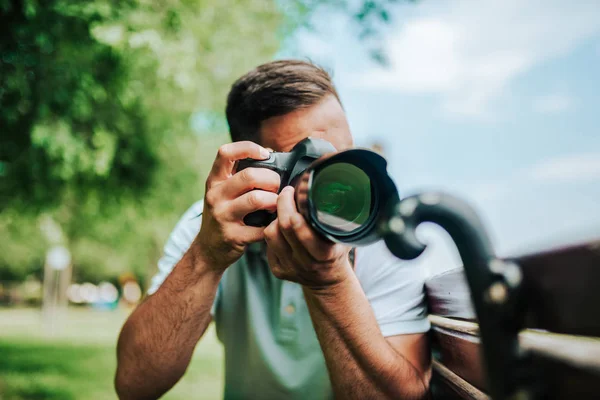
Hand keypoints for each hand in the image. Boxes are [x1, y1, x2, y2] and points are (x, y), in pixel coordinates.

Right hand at [194, 142, 280, 270]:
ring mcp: (222, 216)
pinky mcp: (233, 236)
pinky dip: (273, 225)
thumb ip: (242, 174)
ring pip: (257, 199)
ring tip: (277, 205)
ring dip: (274, 201)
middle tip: (278, 187)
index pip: (225, 153)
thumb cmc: (224, 214)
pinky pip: (261, 228)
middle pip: (249, 176)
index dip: (248, 148)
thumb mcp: (224, 192)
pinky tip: (273, 224)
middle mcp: (215, 196)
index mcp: (215, 181)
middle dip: (272, 179)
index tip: (265, 154)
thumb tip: (270, 153)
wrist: (208, 250)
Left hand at [264, 186, 352, 288]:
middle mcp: (305, 262)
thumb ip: (339, 219)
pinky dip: (274, 232)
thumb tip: (332, 193)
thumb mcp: (344, 236)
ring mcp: (289, 267)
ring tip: (285, 212)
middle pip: (283, 228)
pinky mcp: (278, 270)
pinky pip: (267, 244)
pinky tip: (283, 229)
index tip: (293, 192)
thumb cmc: (336, 251)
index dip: (292, 208)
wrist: (328, 281)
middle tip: (286, 193)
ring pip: (270, 234)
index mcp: (324, 254)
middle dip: (282, 205)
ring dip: (275, 219)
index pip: (301, 230)